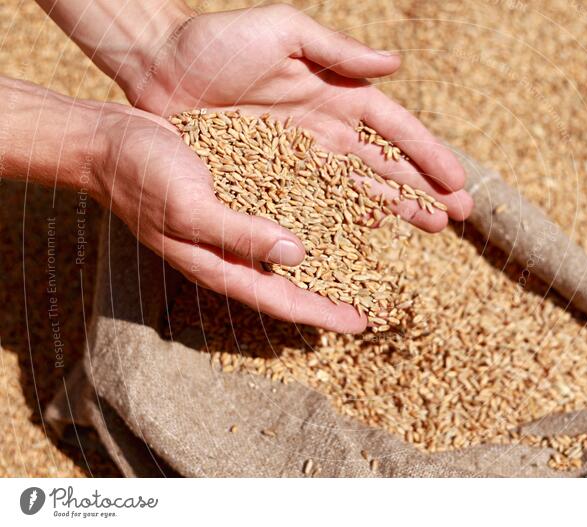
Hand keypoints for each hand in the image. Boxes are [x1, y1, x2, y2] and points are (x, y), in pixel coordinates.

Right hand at [96, 105, 366, 332]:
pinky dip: (310, 212)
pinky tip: (335, 204)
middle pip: (293, 280)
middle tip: (374, 295)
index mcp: (220, 265)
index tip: (361, 323)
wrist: (109, 140)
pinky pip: (281, 208)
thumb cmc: (140, 178)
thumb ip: (240, 234)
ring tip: (366, 252)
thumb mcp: (190, 210)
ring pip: (291, 246)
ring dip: (328, 251)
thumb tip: (297, 255)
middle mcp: (233, 250)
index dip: (323, 313)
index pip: (282, 300)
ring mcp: (235, 221)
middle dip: (332, 290)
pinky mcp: (237, 192)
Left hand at [128, 3, 472, 230]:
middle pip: (387, 163)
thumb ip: (339, 50)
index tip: (458, 180)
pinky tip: (372, 233)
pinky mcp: (272, 177)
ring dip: (397, 207)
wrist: (158, 66)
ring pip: (360, 187)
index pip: (394, 127)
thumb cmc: (218, 41)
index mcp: (335, 91)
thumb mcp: (283, 32)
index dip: (428, 153)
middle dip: (424, 187)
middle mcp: (326, 126)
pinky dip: (347, 217)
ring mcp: (301, 155)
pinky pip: (317, 201)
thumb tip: (396, 64)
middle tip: (458, 215)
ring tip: (431, 226)